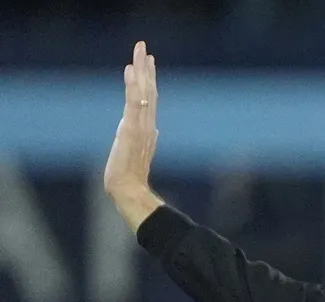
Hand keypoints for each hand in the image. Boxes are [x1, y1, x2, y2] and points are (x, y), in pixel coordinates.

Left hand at [102, 41, 163, 231]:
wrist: (128, 189)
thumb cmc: (130, 176)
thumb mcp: (137, 152)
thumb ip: (147, 139)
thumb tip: (155, 130)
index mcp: (147, 128)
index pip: (149, 99)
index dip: (149, 79)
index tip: (148, 62)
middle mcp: (147, 124)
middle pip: (148, 91)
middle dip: (146, 68)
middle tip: (144, 48)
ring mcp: (141, 126)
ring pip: (143, 93)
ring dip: (141, 71)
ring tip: (140, 53)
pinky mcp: (132, 129)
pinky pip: (134, 103)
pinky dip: (134, 86)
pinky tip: (132, 71)